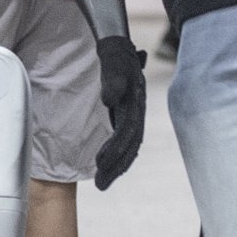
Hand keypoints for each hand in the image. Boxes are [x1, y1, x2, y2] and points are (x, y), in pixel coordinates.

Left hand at [92, 35, 146, 189]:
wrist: (120, 51)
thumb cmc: (116, 57)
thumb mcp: (114, 63)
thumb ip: (112, 80)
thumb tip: (110, 100)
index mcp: (136, 104)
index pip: (127, 132)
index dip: (115, 149)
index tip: (99, 164)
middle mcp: (138, 114)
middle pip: (130, 146)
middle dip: (117, 166)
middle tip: (100, 185)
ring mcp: (134, 119)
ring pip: (129, 148)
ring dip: (117, 167)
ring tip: (101, 185)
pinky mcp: (127, 120)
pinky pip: (125, 144)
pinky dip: (118, 158)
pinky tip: (107, 170)